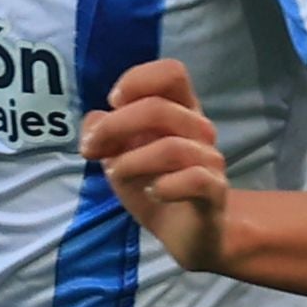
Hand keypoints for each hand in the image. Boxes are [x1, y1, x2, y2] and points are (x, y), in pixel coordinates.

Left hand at [82, 58, 233, 271]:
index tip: (112, 102)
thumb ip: (103, 133)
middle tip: (91, 149)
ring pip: (171, 148)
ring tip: (116, 175)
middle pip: (159, 108)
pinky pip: (195, 179)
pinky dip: (166, 186)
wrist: (186, 233)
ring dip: (131, 162)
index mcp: (180, 110)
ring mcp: (210, 161)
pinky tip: (152, 193)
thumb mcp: (118, 156)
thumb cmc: (155, 184)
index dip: (138, 81)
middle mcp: (199, 129)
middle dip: (115, 126)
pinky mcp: (214, 193)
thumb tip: (93, 121)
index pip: (171, 73)